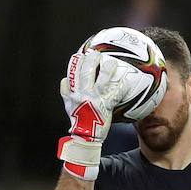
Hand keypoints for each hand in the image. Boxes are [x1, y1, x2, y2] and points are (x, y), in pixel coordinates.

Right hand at [56, 48, 126, 180]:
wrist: (85, 136)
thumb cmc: (78, 120)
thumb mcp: (68, 106)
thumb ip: (66, 92)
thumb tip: (64, 80)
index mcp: (73, 93)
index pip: (73, 74)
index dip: (76, 63)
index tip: (80, 54)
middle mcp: (83, 94)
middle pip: (86, 74)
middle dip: (91, 61)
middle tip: (96, 53)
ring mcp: (94, 100)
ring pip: (101, 81)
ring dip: (107, 71)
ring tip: (112, 63)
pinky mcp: (105, 106)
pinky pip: (114, 94)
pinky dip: (120, 87)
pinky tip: (125, 81)